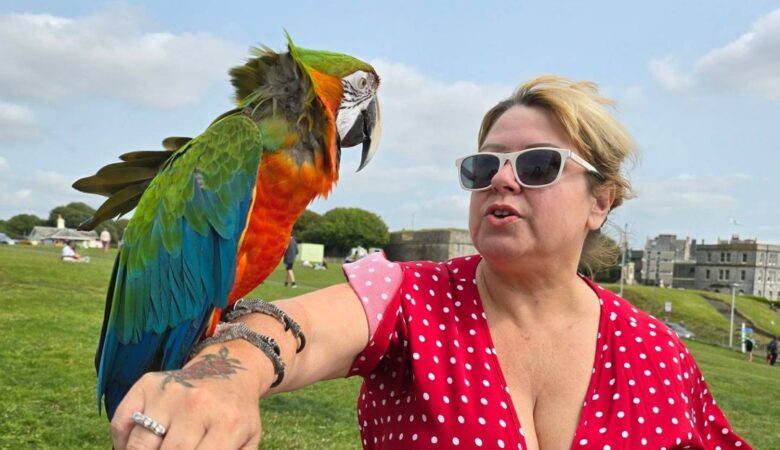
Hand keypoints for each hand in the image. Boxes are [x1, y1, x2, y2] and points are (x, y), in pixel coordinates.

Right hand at [111, 346, 263, 449]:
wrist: (230, 369)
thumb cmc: (236, 414)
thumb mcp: (247, 441)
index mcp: (228, 423)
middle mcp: (196, 405)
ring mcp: (169, 393)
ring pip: (140, 446)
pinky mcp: (147, 384)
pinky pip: (121, 423)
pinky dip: (122, 444)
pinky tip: (136, 448)